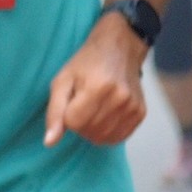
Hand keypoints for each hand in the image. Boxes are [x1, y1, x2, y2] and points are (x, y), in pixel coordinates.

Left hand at [43, 16, 148, 146]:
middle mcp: (119, 99)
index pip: (74, 123)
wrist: (120, 49)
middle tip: (81, 105)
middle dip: (79, 124)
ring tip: (93, 110)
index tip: (71, 102)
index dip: (67, 117)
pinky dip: (107, 133)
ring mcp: (133, 107)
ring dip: (92, 130)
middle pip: (89, 132)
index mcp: (97, 88)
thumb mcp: (62, 81)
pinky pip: (119, 138)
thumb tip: (50, 142)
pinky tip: (105, 116)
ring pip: (103, 138)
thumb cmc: (86, 64)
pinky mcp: (141, 113)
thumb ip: (54, 112)